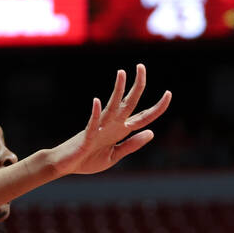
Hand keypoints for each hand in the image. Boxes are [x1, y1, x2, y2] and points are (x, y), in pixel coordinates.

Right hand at [49, 65, 170, 175]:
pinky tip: (97, 101)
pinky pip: (92, 124)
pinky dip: (95, 114)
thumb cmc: (88, 160)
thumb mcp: (115, 156)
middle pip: (129, 104)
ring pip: (111, 107)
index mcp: (120, 130)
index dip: (157, 107)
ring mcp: (99, 129)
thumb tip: (152, 132)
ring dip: (117, 91)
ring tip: (122, 73)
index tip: (168, 93)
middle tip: (141, 66)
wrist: (64, 165)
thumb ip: (132, 145)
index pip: (143, 117)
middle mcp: (112, 125)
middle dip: (137, 86)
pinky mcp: (86, 137)